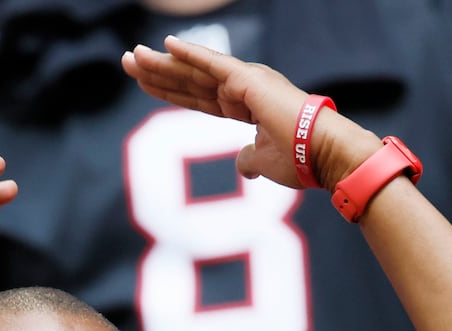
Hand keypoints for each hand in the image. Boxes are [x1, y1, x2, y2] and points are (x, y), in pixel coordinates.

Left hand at [122, 35, 379, 188]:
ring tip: (132, 56)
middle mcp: (241, 88)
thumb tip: (243, 165)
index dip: (168, 89)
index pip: (196, 96)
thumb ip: (250, 160)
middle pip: (189, 80)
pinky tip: (166, 45)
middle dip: (156, 72)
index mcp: (243, 105)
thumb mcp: (264, 163)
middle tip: (127, 61)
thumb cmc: (301, 160)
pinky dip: (190, 54)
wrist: (324, 155)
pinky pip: (213, 65)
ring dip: (162, 63)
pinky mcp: (248, 81)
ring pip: (194, 71)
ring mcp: (244, 82)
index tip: (142, 83)